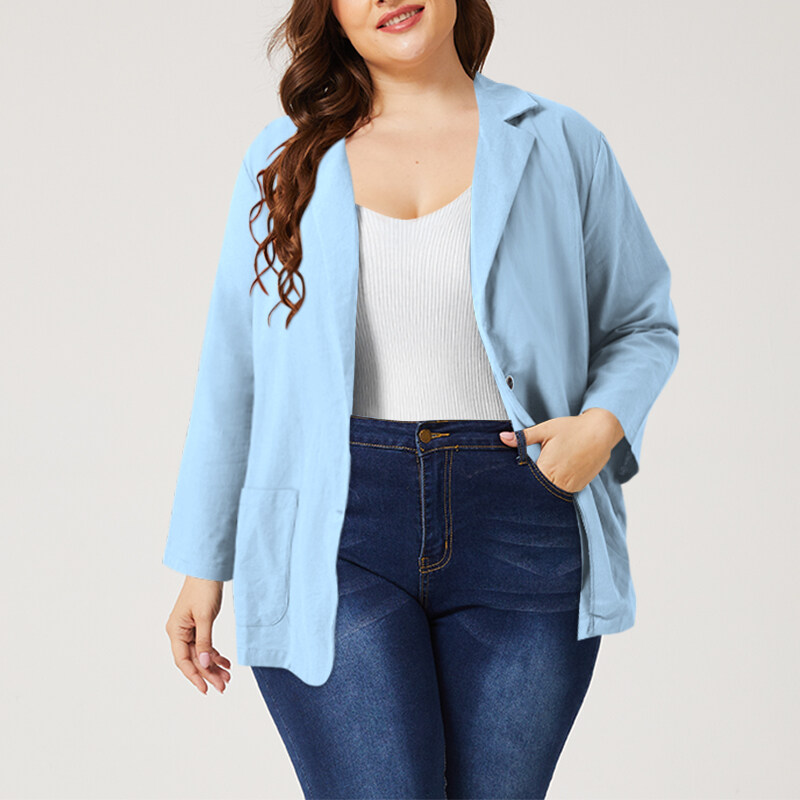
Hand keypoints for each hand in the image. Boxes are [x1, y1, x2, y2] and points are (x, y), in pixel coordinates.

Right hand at [165, 576, 230, 694]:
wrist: (208, 569)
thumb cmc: (203, 589)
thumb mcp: (206, 617)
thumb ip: (205, 641)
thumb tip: (205, 663)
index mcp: (176, 630)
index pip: (183, 660)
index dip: (194, 676)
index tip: (206, 688)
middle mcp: (179, 632)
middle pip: (194, 659)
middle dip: (208, 673)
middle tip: (223, 685)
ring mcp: (188, 629)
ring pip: (201, 654)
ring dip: (213, 665)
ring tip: (227, 677)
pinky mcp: (198, 625)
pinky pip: (205, 645)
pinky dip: (215, 654)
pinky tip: (226, 662)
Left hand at [498, 408, 624, 493]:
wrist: (601, 431)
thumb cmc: (573, 428)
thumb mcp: (545, 429)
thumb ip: (523, 437)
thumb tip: (502, 438)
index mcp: (547, 469)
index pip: (527, 483)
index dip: (521, 481)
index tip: (516, 477)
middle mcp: (559, 482)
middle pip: (539, 489)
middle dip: (533, 483)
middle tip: (532, 472)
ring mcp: (571, 487)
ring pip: (551, 491)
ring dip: (546, 484)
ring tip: (548, 471)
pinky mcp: (580, 487)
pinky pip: (563, 490)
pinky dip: (558, 484)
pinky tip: (558, 473)